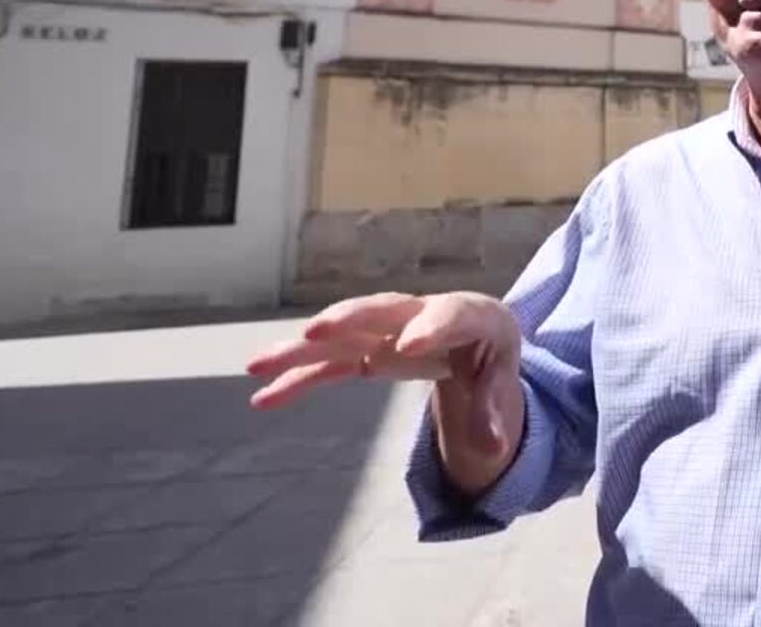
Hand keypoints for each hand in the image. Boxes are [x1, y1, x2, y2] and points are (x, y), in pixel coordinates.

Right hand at [246, 292, 523, 463]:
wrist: (476, 340)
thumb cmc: (492, 357)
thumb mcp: (503, 383)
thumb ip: (493, 413)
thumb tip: (493, 450)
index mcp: (472, 316)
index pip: (452, 316)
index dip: (431, 327)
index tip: (407, 346)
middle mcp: (423, 314)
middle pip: (384, 311)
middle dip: (350, 318)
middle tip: (316, 331)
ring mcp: (389, 330)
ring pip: (342, 335)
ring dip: (300, 349)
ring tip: (256, 366)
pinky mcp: (368, 350)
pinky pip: (330, 365)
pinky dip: (299, 379)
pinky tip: (264, 399)